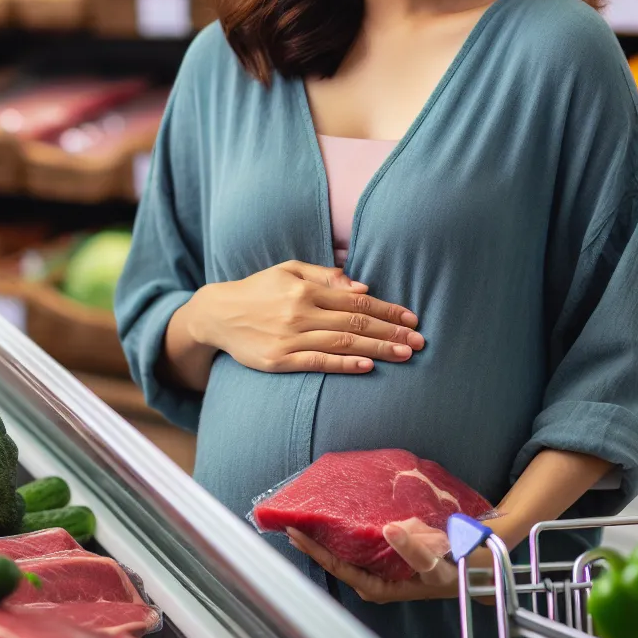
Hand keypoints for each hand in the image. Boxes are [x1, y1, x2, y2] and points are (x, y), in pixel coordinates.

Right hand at [188, 260, 421, 373]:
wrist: (218, 314)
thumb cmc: (258, 289)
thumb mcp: (288, 270)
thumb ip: (324, 276)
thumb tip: (362, 287)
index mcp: (305, 289)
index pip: (356, 301)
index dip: (387, 310)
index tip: (412, 318)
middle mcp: (299, 312)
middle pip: (355, 323)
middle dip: (391, 332)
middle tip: (419, 341)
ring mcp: (289, 338)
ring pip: (342, 344)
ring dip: (377, 350)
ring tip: (405, 355)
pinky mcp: (279, 360)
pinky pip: (317, 363)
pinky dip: (344, 365)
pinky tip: (367, 367)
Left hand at [288, 519, 457, 602]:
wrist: (472, 570)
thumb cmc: (452, 571)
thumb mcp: (436, 564)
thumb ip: (414, 548)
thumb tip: (389, 530)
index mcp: (377, 586)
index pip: (336, 566)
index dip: (313, 550)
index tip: (292, 531)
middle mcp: (372, 579)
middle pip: (335, 559)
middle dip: (315, 541)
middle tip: (293, 516)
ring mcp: (377, 568)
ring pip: (345, 551)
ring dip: (327, 534)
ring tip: (308, 513)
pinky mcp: (384, 557)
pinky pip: (357, 544)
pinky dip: (345, 531)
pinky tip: (338, 515)